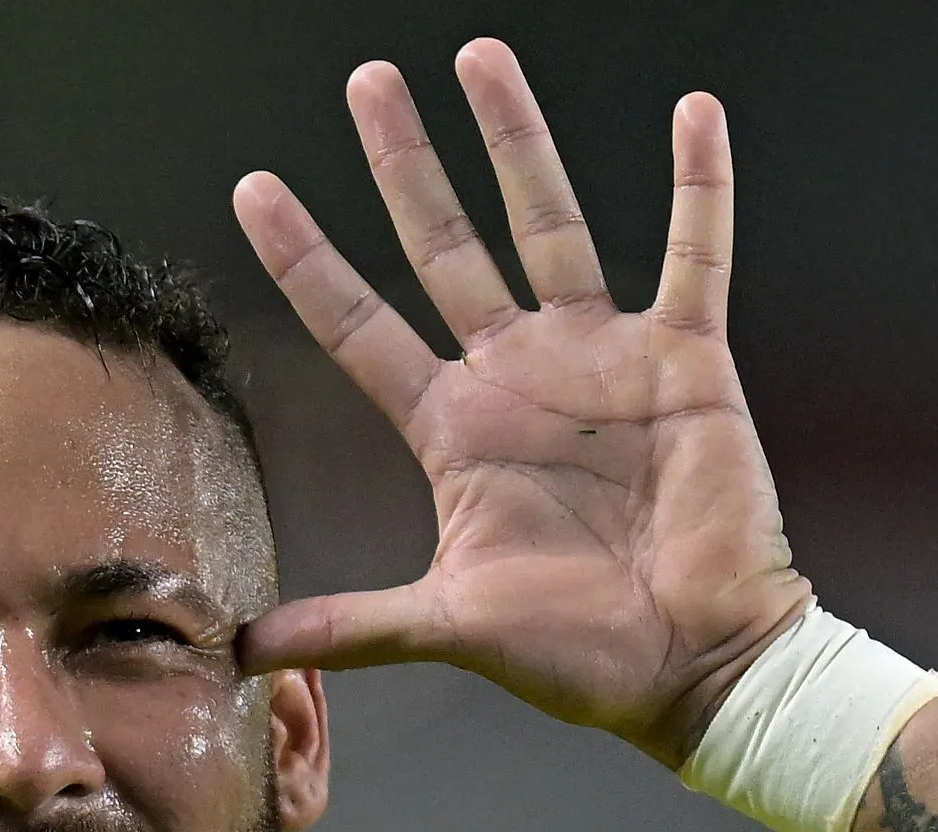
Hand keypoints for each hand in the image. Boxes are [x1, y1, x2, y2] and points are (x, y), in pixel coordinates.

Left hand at [232, 41, 813, 768]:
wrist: (696, 665)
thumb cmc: (581, 655)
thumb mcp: (448, 628)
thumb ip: (348, 625)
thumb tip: (240, 648)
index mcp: (456, 429)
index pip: (360, 326)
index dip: (307, 260)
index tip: (254, 188)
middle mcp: (519, 376)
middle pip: (444, 246)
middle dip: (404, 164)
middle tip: (367, 82)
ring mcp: (602, 360)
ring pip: (550, 222)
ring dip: (518, 141)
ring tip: (480, 57)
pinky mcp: (685, 362)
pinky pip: (694, 255)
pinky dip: (698, 186)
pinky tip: (695, 113)